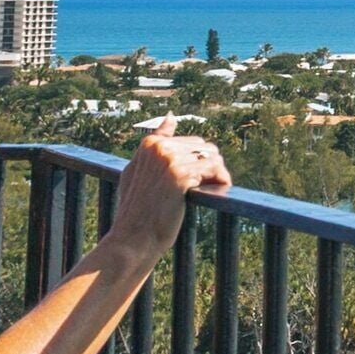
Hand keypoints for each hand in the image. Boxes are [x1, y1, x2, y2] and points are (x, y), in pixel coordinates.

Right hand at [109, 115, 230, 245]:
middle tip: (209, 189)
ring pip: (212, 157)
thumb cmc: (136, 210)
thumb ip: (152, 143)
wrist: (132, 238)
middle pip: (204, 148)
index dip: (199, 164)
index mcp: (149, 143)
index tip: (197, 182)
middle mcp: (159, 146)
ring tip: (214, 191)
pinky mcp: (180, 175)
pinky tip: (219, 194)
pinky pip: (215, 170)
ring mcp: (169, 159)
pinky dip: (222, 181)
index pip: (191, 142)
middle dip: (211, 168)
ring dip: (218, 175)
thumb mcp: (136, 172)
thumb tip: (171, 115)